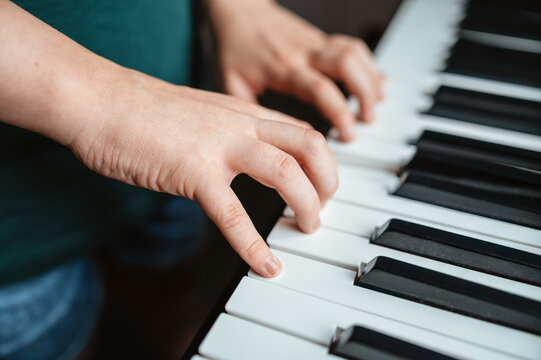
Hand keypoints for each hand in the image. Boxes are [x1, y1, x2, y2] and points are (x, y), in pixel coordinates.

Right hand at [69, 70, 337, 276]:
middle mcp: (240, 124)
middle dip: (328, 182)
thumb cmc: (142, 110)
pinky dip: (254, 245)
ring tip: (307, 229)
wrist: (100, 100)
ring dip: (307, 205)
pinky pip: (234, 215)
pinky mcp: (193, 172)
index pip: (302, 132)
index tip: (323, 186)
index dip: (323, 162)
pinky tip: (266, 266)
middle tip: (323, 208)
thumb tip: (244, 158)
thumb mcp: (201, 113)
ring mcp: (219, 146)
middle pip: (310, 146)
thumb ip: (228, 132)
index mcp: (243, 112)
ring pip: (286, 173)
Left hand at [207, 0, 384, 141]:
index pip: (319, 89)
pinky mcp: (320, 38)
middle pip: (346, 66)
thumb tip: (263, 139)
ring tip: (377, 102)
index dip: (339, 113)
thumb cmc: (235, 46)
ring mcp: (314, 42)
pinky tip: (375, 79)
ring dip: (371, 79)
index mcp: (282, 68)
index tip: (348, 134)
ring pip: (354, 53)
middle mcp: (303, 53)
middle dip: (365, 94)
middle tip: (368, 120)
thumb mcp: (232, 83)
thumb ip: (248, 111)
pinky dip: (368, 63)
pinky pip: (352, 46)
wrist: (239, 10)